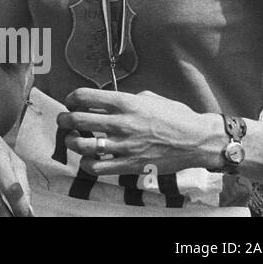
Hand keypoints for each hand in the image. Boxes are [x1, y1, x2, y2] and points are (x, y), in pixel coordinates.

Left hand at [57, 88, 220, 176]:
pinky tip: (87, 159)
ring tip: (73, 139)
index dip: (71, 98)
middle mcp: (122, 123)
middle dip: (65, 119)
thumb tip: (106, 100)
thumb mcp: (149, 98)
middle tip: (65, 120)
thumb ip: (125, 98)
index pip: (83, 96)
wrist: (198, 140)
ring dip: (71, 141)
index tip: (71, 102)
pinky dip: (86, 164)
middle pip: (77, 120)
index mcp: (125, 102)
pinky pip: (97, 167)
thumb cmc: (176, 117)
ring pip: (82, 145)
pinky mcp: (130, 165)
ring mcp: (124, 146)